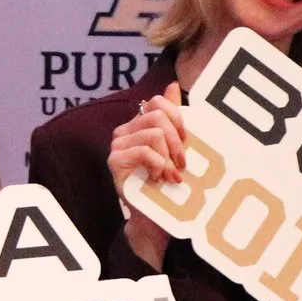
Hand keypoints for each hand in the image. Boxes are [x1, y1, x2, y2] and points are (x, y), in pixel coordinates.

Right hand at [108, 87, 185, 268]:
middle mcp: (124, 131)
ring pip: (154, 133)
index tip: (186, 141)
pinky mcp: (114, 161)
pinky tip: (158, 178)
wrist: (154, 216)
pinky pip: (144, 150)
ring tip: (170, 174)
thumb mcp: (174, 147)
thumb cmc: (166, 182)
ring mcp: (117, 145)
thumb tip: (172, 84)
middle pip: (158, 116)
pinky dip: (158, 165)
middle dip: (177, 140)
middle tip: (182, 163)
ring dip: (169, 157)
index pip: (157, 102)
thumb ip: (173, 117)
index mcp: (138, 124)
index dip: (177, 118)